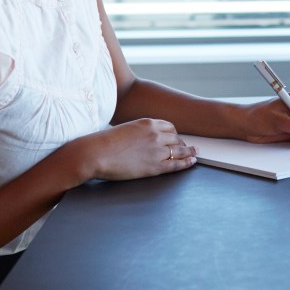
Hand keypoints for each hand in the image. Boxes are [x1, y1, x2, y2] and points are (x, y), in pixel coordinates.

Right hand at [78, 117, 195, 180]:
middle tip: (187, 147)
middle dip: (181, 143)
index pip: (169, 127)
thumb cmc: (103, 143)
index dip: (174, 134)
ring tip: (194, 153)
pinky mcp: (154, 166)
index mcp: (147, 123)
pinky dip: (186, 163)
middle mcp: (155, 134)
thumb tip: (141, 139)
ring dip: (189, 152)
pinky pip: (176, 164)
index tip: (176, 138)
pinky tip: (192, 162)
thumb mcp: (125, 130)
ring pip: (179, 150)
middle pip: (176, 138)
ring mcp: (157, 150)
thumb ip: (137, 133)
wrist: (95, 153)